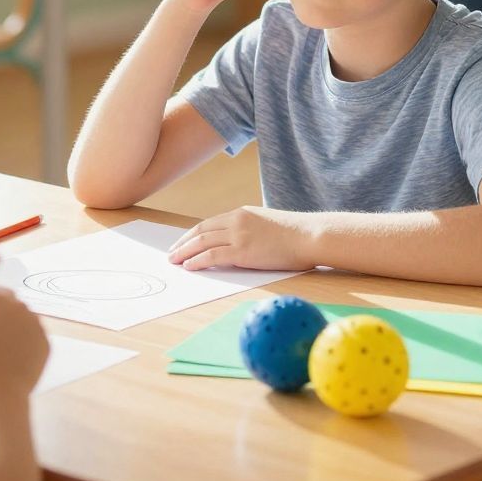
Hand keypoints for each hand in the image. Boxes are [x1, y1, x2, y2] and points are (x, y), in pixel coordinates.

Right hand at [0, 290, 48, 394]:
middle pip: (12, 304)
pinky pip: (34, 339)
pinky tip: (13, 362)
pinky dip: (26, 347)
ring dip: (16, 330)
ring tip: (0, 354)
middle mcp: (18, 306)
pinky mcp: (45, 341)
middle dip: (3, 315)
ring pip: (25, 322)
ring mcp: (35, 323)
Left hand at [168, 207, 318, 273]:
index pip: (208, 223)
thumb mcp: (267, 224)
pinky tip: (189, 267)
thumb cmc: (295, 234)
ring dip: (185, 253)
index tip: (182, 243)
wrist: (309, 235)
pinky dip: (197, 261)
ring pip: (202, 243)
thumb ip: (250, 230)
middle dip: (183, 243)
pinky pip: (212, 256)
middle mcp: (236, 221)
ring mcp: (238, 235)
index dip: (192, 234)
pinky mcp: (242, 251)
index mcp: (242, 213)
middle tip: (172, 254)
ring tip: (174, 262)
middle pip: (200, 231)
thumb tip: (238, 244)